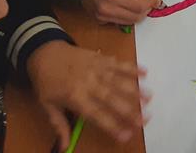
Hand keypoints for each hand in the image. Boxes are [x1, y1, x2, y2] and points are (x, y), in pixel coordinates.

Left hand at [27, 41, 149, 150]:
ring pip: (119, 80)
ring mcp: (97, 69)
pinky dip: (132, 67)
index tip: (126, 136)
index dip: (112, 126)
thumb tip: (64, 148)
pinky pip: (119, 63)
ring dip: (136, 89)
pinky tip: (145, 72)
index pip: (97, 115)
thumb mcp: (47, 106)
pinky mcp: (101, 58)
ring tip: (150, 98)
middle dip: (130, 110)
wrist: (45, 53)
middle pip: (112, 99)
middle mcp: (89, 83)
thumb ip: (59, 126)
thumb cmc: (47, 82)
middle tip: (146, 119)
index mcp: (75, 97)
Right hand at [81, 0, 161, 23]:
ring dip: (139, 13)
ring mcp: (103, 17)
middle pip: (137, 16)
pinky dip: (128, 16)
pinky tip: (126, 5)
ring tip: (138, 1)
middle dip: (147, 8)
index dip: (152, 2)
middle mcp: (108, 9)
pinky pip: (121, 22)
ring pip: (131, 22)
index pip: (141, 6)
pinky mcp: (100, 21)